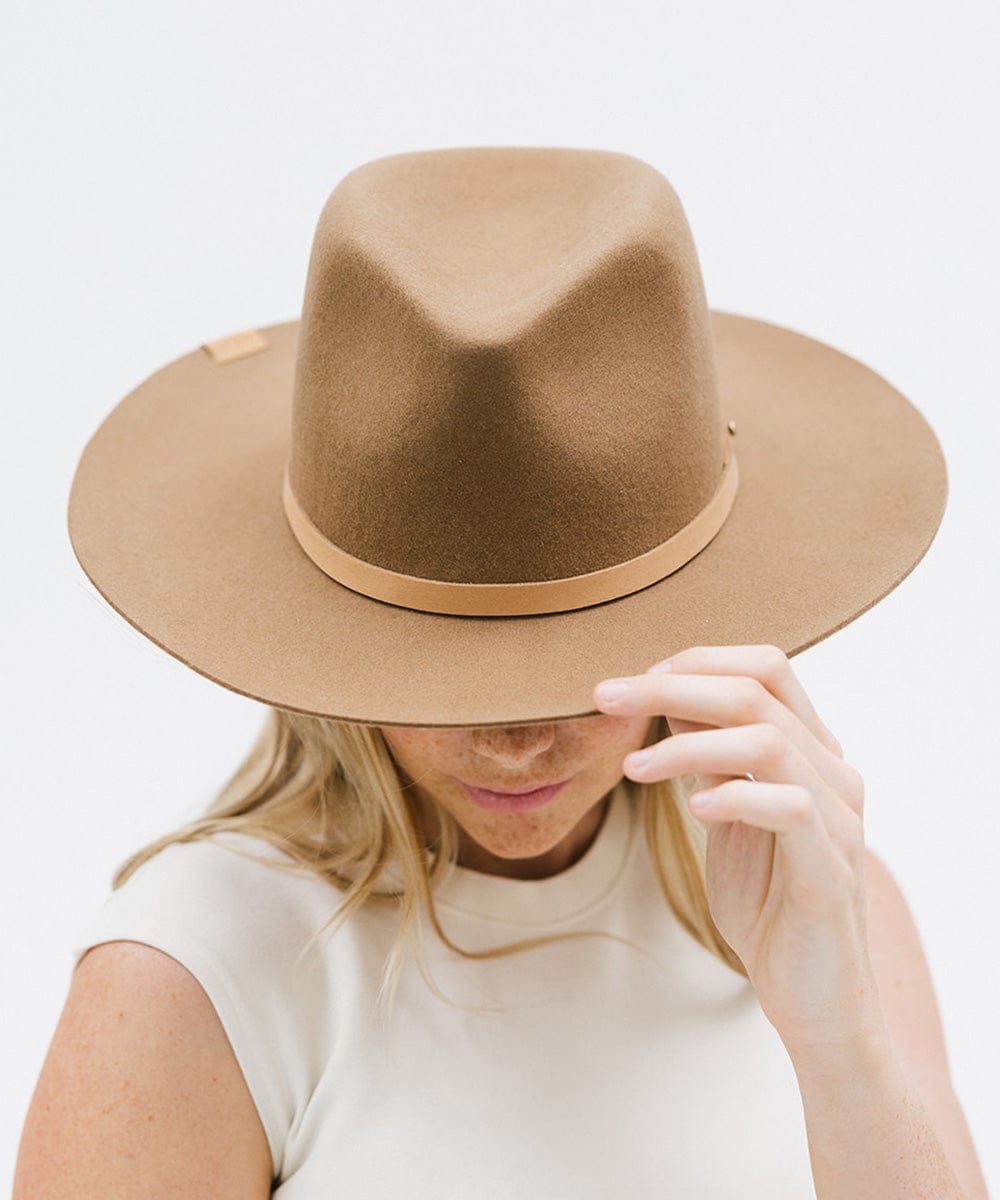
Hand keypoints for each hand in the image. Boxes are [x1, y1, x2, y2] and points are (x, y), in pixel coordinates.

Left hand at [593, 644, 884, 1054]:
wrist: (812, 995)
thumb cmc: (767, 900)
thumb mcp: (726, 811)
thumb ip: (710, 754)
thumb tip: (667, 693)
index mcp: (813, 751)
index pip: (767, 666)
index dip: (698, 661)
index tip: (633, 680)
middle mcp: (834, 773)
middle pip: (758, 691)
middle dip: (671, 685)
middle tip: (604, 697)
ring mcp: (839, 819)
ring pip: (768, 741)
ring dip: (687, 743)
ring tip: (633, 767)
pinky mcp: (830, 870)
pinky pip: (789, 808)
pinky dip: (732, 796)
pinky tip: (692, 810)